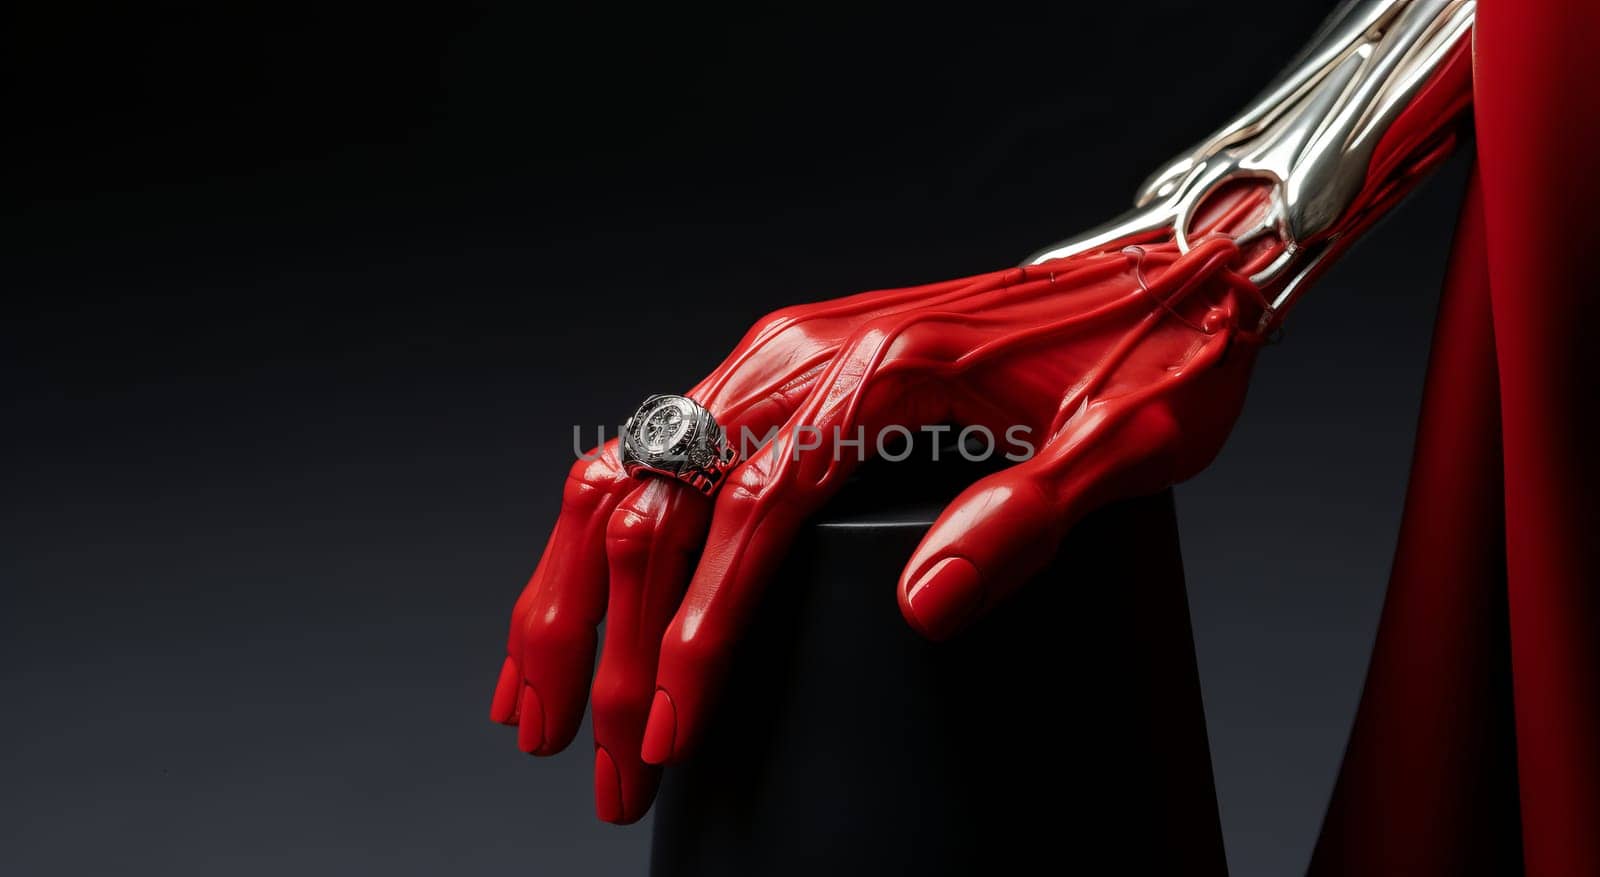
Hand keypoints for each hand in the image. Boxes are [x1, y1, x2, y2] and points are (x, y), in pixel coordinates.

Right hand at [491, 185, 1281, 822]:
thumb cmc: (1144, 363)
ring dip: (570, 599)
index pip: (749, 513)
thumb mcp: (1117, 448)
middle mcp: (801, 356)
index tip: (664, 736)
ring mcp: (777, 360)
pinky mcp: (776, 377)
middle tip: (595, 770)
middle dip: (605, 647)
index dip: (694, 634)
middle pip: (655, 498)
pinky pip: (652, 455)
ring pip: (625, 474)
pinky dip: (595, 540)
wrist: (1156, 280)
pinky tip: (571, 605)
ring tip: (533, 709)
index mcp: (877, 373)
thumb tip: (920, 607)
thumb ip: (1020, 520)